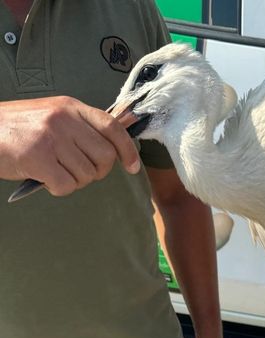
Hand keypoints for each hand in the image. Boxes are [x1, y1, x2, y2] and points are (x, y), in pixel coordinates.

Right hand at [0, 96, 139, 195]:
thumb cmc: (18, 127)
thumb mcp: (52, 115)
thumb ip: (80, 127)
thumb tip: (112, 149)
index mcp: (71, 107)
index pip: (113, 127)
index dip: (128, 150)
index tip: (133, 166)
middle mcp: (64, 120)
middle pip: (105, 156)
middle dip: (98, 172)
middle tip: (81, 173)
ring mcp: (51, 139)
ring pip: (87, 174)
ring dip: (76, 181)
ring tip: (58, 173)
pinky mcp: (37, 159)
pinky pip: (67, 185)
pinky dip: (59, 189)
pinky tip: (47, 181)